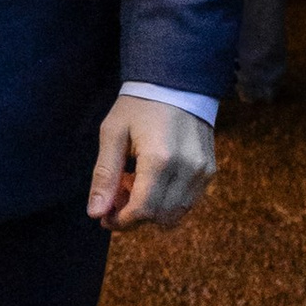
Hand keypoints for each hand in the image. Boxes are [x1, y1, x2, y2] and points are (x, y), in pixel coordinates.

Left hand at [88, 98, 214, 231]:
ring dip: (152, 211)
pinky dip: (168, 202)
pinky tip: (153, 181)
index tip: (104, 217)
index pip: (142, 211)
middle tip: (117, 194)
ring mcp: (202, 171)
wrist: (177, 83)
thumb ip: (105, 176)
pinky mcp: (209, 171)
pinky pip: (188, 202)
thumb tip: (95, 213)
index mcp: (159, 159)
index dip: (121, 221)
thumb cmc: (139, 105)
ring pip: (175, 214)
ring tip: (135, 184)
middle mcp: (187, 169)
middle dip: (134, 216)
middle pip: (158, 217)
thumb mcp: (113, 134)